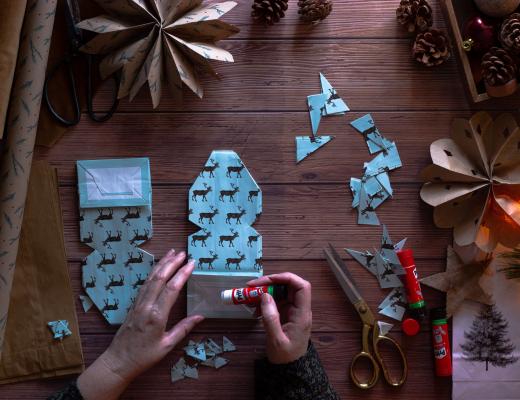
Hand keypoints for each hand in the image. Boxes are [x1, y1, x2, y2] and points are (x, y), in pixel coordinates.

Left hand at [77, 250, 203, 399]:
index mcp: (156, 316)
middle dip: (172, 263)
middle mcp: (146, 306)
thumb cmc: (144, 356)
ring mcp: (138, 304)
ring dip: (162, 264)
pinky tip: (158, 268)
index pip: (171, 289)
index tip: (191, 263)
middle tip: (183, 253)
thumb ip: (183, 328)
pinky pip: (144, 285)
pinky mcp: (133, 305)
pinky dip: (153, 273)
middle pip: (159, 279)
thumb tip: (200, 316)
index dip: (182, 274)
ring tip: (172, 253)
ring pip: (150, 279)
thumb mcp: (167, 345)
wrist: (118, 362)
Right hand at [247, 273, 311, 363]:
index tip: (269, 280)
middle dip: (271, 283)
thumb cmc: (285, 356)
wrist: (289, 368)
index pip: (301, 287)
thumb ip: (271, 317)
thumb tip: (265, 295)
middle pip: (290, 286)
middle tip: (252, 286)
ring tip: (250, 296)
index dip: (287, 278)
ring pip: (282, 292)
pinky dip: (265, 300)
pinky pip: (276, 300)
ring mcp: (293, 310)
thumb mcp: (276, 340)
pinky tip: (254, 306)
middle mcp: (299, 309)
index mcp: (302, 314)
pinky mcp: (286, 313)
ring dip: (266, 291)